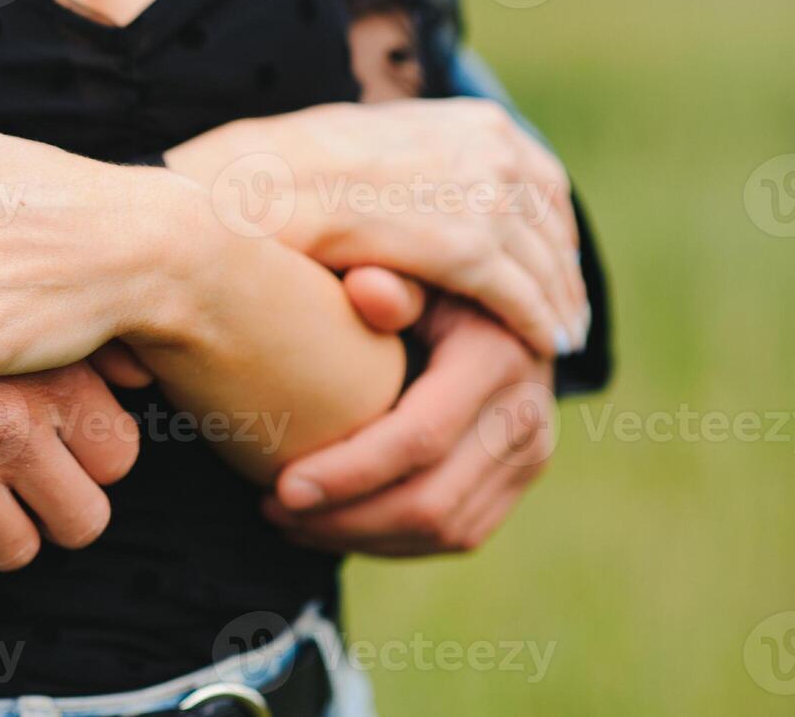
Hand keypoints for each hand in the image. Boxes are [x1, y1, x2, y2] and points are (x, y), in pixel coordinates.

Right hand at [0, 363, 139, 569]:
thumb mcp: (7, 299)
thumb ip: (84, 344)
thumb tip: (145, 377)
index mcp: (49, 372)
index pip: (119, 457)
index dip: (91, 463)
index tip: (63, 452)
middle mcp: (11, 421)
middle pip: (82, 521)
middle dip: (54, 515)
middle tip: (24, 491)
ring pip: (12, 551)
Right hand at [165, 98, 586, 357]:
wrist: (252, 187)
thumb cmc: (286, 168)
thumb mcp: (366, 141)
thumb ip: (412, 162)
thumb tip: (420, 185)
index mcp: (473, 121)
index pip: (540, 179)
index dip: (552, 226)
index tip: (553, 259)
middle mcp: (492, 151)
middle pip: (553, 224)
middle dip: (564, 270)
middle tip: (568, 310)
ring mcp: (483, 198)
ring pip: (545, 266)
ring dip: (560, 305)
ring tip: (563, 338)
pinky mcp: (466, 249)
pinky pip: (522, 298)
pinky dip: (540, 326)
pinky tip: (546, 347)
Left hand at [262, 298, 555, 555]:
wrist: (490, 287)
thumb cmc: (419, 272)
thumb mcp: (406, 263)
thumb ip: (388, 278)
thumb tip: (366, 290)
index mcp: (497, 356)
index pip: (419, 438)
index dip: (347, 473)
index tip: (279, 488)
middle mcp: (525, 411)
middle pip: (433, 502)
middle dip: (345, 519)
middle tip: (272, 511)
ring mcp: (530, 450)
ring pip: (448, 530)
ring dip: (363, 537)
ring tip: (290, 521)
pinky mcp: (519, 475)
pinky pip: (461, 532)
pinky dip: (394, 539)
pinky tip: (333, 522)